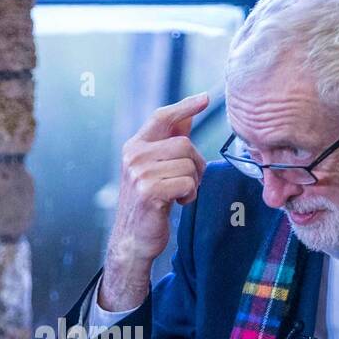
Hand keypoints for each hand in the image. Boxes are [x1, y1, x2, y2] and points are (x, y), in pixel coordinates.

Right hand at [100, 93, 208, 311]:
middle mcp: (134, 156)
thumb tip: (187, 117)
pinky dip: (189, 194)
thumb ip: (169, 143)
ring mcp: (139, 173)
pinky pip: (187, 183)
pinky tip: (178, 203)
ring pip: (188, 164)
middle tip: (188, 183)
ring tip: (179, 195)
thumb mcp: (155, 169)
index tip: (205, 98)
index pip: (162, 117)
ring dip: (193, 183)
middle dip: (195, 164)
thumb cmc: (148, 204)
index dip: (185, 106)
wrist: (133, 239)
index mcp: (134, 147)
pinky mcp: (149, 191)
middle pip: (184, 144)